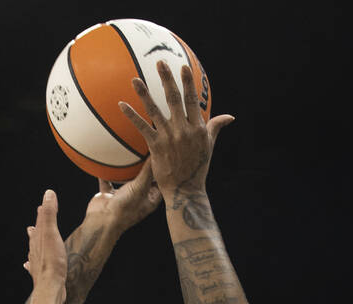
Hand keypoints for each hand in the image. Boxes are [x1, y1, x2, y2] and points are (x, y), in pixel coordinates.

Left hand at [24, 189, 66, 292]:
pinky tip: (28, 266)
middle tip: (32, 226)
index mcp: (37, 239)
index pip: (40, 223)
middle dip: (36, 230)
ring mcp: (37, 264)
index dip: (42, 213)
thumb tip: (48, 194)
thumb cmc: (52, 261)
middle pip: (35, 238)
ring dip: (33, 246)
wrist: (50, 287)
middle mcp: (35, 251)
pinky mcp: (41, 276)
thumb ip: (50, 214)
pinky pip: (34, 267)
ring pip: (33, 252)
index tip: (41, 207)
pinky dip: (31, 264)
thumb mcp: (52, 233)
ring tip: (31, 242)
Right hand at [83, 160, 161, 233]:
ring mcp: (123, 197)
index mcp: (150, 200)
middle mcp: (138, 199)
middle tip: (147, 150)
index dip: (162, 171)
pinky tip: (106, 160)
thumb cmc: (125, 208)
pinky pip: (109, 180)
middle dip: (145, 166)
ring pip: (126, 179)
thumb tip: (155, 153)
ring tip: (130, 153)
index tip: (163, 156)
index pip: (160, 183)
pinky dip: (107, 172)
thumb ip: (148, 170)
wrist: (102, 220)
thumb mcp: (141, 186)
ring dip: (126, 169)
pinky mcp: (109, 195)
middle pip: (144, 179)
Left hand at [118, 61, 233, 200]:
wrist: (185, 191)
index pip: (192, 100)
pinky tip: (122, 105)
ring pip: (155, 110)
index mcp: (198, 128)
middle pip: (174, 99)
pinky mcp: (156, 147)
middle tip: (160, 63)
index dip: (188, 83)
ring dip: (144, 93)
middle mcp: (184, 130)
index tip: (183, 68)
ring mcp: (169, 138)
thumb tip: (230, 116)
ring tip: (134, 79)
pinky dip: (132, 115)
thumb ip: (215, 127)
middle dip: (167, 79)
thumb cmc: (197, 169)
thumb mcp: (208, 147)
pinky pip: (142, 127)